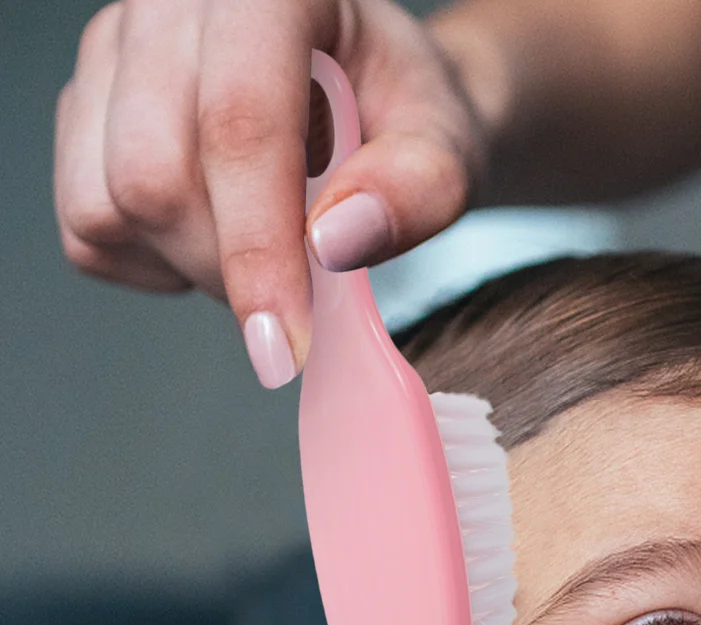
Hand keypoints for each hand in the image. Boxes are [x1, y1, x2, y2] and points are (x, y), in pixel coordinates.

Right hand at [54, 0, 487, 384]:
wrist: (374, 99)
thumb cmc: (406, 117)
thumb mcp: (447, 147)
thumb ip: (417, 190)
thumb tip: (334, 242)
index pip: (239, 125)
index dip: (260, 248)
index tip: (288, 345)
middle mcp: (169, 8)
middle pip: (156, 177)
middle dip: (235, 269)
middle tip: (306, 290)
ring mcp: (112, 53)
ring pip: (111, 205)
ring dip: (196, 267)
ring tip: (269, 249)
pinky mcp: (85, 111)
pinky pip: (89, 229)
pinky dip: (156, 263)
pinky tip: (217, 237)